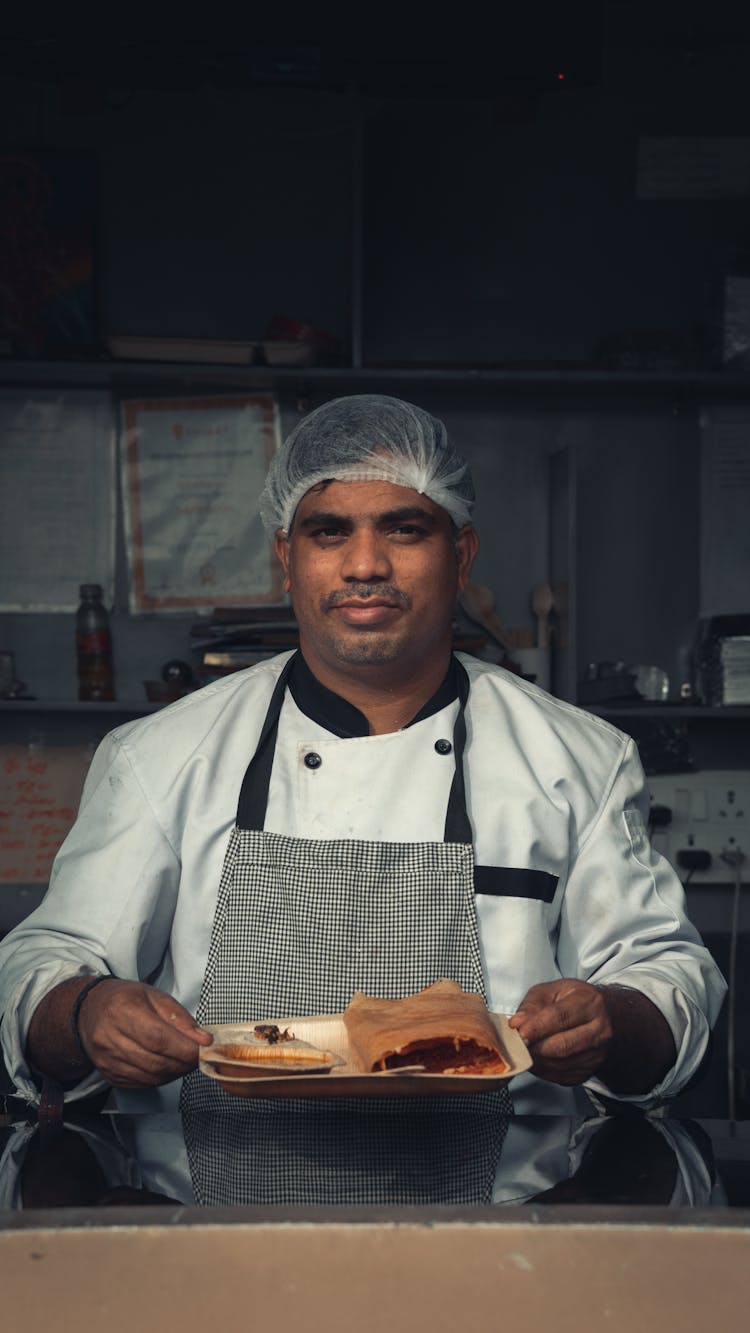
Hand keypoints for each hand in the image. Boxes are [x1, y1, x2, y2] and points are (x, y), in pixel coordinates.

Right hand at [77, 979, 212, 1087]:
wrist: (90, 1011)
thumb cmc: (124, 999)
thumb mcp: (155, 996)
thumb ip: (180, 1018)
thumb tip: (203, 1039)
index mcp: (121, 1010)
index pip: (158, 1038)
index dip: (184, 1048)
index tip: (203, 1049)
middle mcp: (109, 1037)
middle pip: (155, 1061)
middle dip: (184, 1063)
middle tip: (198, 1056)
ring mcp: (106, 1059)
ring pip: (150, 1077)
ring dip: (175, 1073)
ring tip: (185, 1061)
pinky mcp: (108, 1075)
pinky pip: (141, 1084)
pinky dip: (160, 1079)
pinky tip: (168, 1067)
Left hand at [507, 979, 613, 1085]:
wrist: (600, 1015)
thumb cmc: (574, 1000)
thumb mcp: (551, 991)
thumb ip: (531, 1005)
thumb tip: (518, 1023)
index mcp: (589, 1003)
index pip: (560, 1017)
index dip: (537, 1027)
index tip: (520, 1033)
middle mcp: (599, 1029)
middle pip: (563, 1045)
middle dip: (535, 1047)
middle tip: (517, 1044)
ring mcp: (597, 1053)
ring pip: (561, 1064)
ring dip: (537, 1060)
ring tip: (525, 1050)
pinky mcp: (590, 1070)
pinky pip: (562, 1076)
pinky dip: (544, 1070)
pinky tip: (538, 1058)